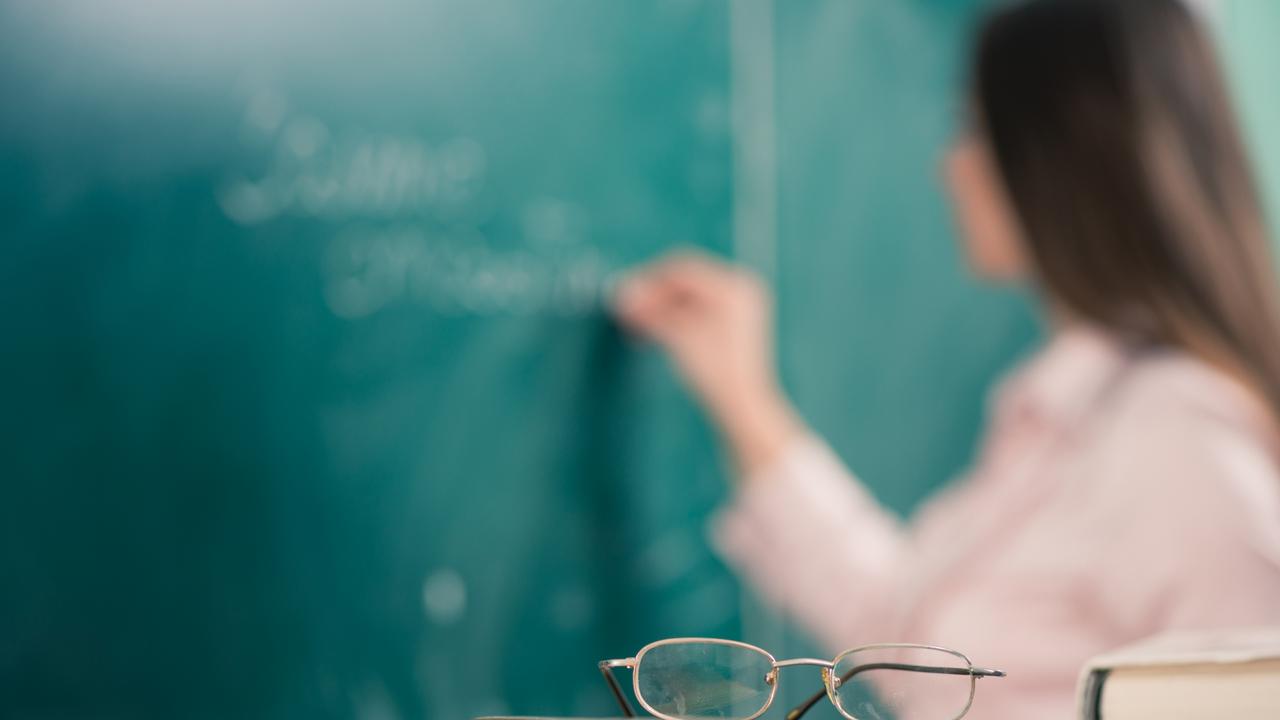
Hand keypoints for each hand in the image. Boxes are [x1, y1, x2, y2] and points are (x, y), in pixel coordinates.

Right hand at [612, 251, 803, 475]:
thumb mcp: (678, 337)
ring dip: (660, 307)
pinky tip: (654, 329)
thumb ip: (649, 310)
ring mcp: (740, 305)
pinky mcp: (735, 322)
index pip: (682, 269)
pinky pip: (699, 309)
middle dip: (653, 295)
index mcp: (734, 286)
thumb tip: (622, 294)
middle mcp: (741, 289)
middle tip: (626, 309)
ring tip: (636, 324)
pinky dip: (676, 317)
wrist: (742, 406)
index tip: (624, 295)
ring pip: (689, 296)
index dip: (648, 281)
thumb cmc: (715, 373)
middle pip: (685, 281)